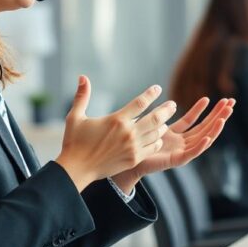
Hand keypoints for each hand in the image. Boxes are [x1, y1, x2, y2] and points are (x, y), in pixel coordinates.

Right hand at [55, 76, 174, 191]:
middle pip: (155, 118)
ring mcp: (133, 147)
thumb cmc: (74, 142)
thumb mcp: (75, 117)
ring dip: (163, 125)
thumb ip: (82, 96)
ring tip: (167, 120)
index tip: (157, 89)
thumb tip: (82, 77)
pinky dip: (157, 141)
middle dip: (166, 110)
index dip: (151, 94)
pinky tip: (159, 138)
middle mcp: (128, 133)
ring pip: (156, 134)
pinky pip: (152, 148)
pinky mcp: (134, 159)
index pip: (140, 103)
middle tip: (173, 104)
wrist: (77, 169)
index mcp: (117, 120)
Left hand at [112, 97, 234, 190]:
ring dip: (214, 128)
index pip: (194, 120)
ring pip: (203, 139)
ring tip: (224, 117)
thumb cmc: (137, 144)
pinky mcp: (177, 161)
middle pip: (204, 127)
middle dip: (218, 115)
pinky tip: (209, 137)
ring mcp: (181, 152)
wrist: (127, 161)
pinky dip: (201, 146)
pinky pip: (192, 153)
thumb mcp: (152, 125)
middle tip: (231, 103)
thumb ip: (162, 116)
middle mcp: (181, 143)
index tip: (215, 98)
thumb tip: (170, 103)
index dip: (204, 110)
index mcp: (176, 135)